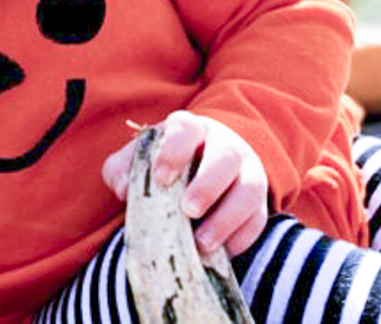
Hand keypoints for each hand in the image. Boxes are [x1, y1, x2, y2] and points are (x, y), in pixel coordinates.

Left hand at [102, 111, 267, 256]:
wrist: (200, 166)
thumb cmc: (163, 164)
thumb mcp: (139, 159)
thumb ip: (122, 169)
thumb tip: (123, 189)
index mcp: (191, 129)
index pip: (186, 129)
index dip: (174, 152)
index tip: (161, 178)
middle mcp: (225, 145)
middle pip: (226, 157)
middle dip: (208, 185)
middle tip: (187, 210)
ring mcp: (247, 172)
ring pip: (250, 189)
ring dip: (228, 218)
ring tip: (202, 242)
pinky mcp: (258, 201)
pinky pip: (258, 218)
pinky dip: (241, 237)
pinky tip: (221, 252)